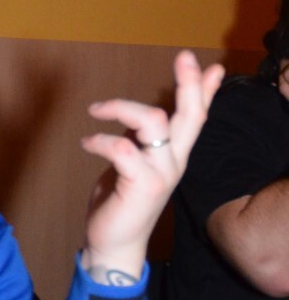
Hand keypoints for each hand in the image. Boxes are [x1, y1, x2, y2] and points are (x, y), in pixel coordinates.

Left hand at [80, 50, 223, 282]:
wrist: (113, 243)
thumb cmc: (120, 201)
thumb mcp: (132, 162)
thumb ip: (138, 139)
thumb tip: (134, 115)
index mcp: (173, 155)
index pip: (196, 118)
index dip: (204, 92)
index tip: (213, 67)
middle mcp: (174, 161)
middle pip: (190, 115)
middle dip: (189, 84)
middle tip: (184, 57)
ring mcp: (161, 173)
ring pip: (155, 121)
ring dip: (122, 107)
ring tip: (96, 110)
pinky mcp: (142, 184)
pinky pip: (122, 146)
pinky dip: (100, 139)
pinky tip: (87, 143)